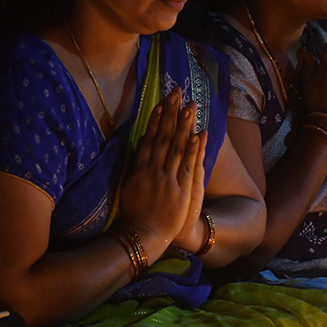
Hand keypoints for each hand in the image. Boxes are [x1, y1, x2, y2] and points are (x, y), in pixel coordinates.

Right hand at [118, 88, 202, 250]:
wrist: (143, 235)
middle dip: (171, 113)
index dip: (156, 118)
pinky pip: (187, 164)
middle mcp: (152, 169)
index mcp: (139, 168)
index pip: (149, 137)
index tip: (162, 102)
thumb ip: (135, 164)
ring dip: (183, 124)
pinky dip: (192, 148)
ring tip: (190, 105)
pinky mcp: (180, 189)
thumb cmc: (135, 212)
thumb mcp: (129, 185)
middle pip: (163, 136)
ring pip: (176, 146)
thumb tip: (140, 143)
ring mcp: (166, 178)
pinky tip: (198, 132)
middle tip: (177, 92)